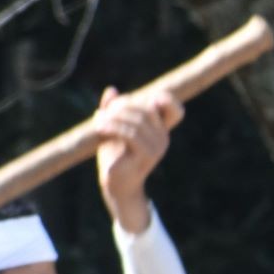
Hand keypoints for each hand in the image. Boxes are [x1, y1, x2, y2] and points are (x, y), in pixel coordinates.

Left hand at [94, 88, 182, 234]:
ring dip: (113, 117)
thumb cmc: (115, 154)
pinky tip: (100, 129)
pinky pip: (130, 134)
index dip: (168, 100)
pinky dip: (112, 128)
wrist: (115, 183)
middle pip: (146, 108)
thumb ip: (112, 109)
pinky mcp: (146, 156)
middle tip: (103, 113)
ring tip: (98, 122)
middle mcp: (163, 137)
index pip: (176, 111)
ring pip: (136, 120)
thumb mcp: (113, 127)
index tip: (150, 98)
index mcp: (159, 129)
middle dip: (121, 106)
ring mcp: (157, 147)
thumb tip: (112, 91)